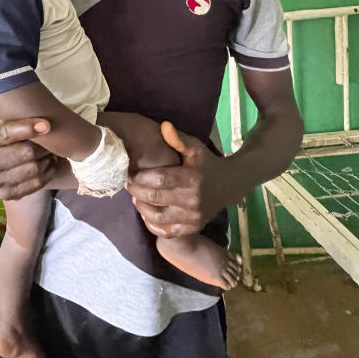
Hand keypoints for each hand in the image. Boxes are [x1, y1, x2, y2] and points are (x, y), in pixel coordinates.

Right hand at [0, 117, 57, 200]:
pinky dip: (48, 172)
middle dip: (43, 145)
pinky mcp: (9, 195)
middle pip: (25, 153)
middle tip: (49, 140)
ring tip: (50, 151)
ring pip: (34, 169)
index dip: (28, 128)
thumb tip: (2, 111)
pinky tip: (49, 164)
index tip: (46, 124)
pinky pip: (36, 184)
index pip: (6, 133)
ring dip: (47, 159)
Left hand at [127, 122, 228, 237]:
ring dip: (141, 208)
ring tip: (136, 198)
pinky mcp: (192, 228)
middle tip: (128, 184)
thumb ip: (178, 139)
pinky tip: (147, 213)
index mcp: (191, 179)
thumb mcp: (196, 148)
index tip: (130, 172)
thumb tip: (163, 125)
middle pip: (154, 198)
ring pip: (157, 218)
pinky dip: (152, 224)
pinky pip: (166, 231)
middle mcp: (192, 201)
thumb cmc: (207, 163)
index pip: (159, 179)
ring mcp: (192, 217)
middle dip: (136, 191)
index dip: (140, 177)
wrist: (229, 185)